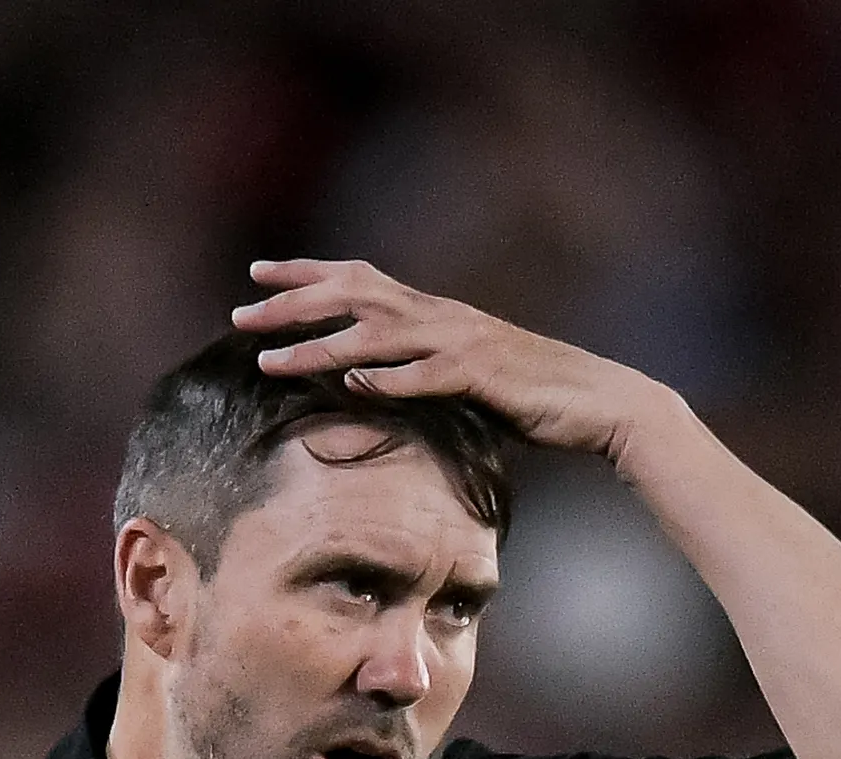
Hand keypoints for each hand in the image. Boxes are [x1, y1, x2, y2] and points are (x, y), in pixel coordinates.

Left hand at [232, 258, 676, 463]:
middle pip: (355, 296)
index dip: (305, 273)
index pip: (358, 279)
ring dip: (322, 347)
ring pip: (378, 336)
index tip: (255, 275)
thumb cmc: (533, 398)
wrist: (601, 402)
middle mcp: (442, 317)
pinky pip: (430, 376)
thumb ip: (418, 372)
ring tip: (272, 359)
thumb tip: (367, 384)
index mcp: (435, 313)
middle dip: (293, 305)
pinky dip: (391, 380)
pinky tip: (355, 387)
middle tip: (239, 315)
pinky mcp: (486, 377)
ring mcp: (463, 344)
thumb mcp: (464, 380)